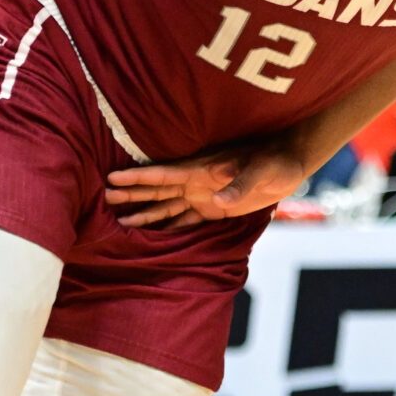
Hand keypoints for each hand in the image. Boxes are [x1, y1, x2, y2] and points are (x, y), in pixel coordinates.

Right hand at [106, 139, 307, 224]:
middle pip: (157, 190)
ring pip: (166, 205)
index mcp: (203, 170)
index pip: (163, 174)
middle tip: (104, 198)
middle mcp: (197, 182)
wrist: (291, 161)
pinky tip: (153, 235)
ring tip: (121, 222)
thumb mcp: (262, 170)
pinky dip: (169, 226)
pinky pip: (186, 219)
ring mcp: (204, 195)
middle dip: (132, 194)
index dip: (138, 177)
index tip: (112, 178)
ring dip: (145, 213)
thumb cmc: (277, 161)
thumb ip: (240, 184)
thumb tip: (217, 200)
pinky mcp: (215, 209)